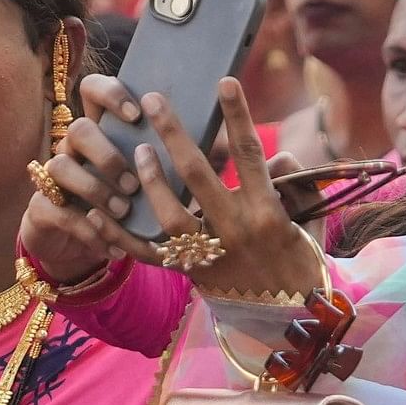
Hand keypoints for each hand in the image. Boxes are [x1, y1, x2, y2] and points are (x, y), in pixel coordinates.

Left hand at [42, 77, 328, 301]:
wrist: (292, 322)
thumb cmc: (301, 265)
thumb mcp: (305, 222)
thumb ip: (293, 186)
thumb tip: (281, 156)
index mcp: (268, 213)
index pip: (250, 153)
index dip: (238, 115)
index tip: (225, 82)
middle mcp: (236, 231)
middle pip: (198, 174)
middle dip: (174, 133)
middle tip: (153, 100)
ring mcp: (210, 255)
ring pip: (169, 213)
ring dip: (150, 179)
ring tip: (138, 151)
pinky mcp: (189, 275)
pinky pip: (147, 254)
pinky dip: (120, 235)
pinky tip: (100, 212)